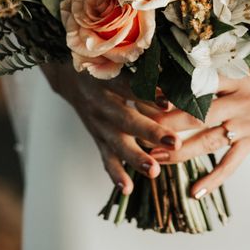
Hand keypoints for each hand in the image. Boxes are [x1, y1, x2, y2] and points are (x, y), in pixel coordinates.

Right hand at [41, 62, 182, 194]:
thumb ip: (146, 71)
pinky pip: (106, 158)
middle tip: (175, 143)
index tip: (168, 103)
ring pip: (117, 144)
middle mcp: (102, 103)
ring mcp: (98, 124)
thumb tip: (179, 79)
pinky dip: (116, 175)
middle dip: (151, 133)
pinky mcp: (98, 138)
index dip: (148, 94)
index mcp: (109, 80)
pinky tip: (128, 189)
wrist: (70, 75)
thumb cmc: (107, 65)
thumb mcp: (120, 60)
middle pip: (127, 120)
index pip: (130, 87)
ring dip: (136, 159)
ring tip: (155, 171)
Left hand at [150, 64, 249, 198]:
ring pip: (210, 142)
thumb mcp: (234, 66)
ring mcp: (247, 126)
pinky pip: (231, 164)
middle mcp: (240, 103)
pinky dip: (214, 179)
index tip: (144, 99)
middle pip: (199, 116)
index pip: (197, 87)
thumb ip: (207, 72)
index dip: (172, 94)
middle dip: (168, 126)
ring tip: (155, 158)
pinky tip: (194, 192)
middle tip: (141, 133)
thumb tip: (168, 75)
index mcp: (233, 80)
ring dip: (181, 152)